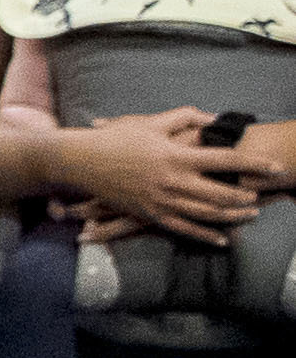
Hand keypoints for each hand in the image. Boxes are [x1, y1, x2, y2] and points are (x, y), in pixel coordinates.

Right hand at [51, 108, 284, 243]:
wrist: (80, 162)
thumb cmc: (115, 139)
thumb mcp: (150, 123)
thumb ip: (184, 118)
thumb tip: (213, 118)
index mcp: (175, 156)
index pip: (224, 160)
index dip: (253, 163)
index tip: (275, 167)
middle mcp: (172, 181)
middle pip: (221, 193)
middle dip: (246, 196)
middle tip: (261, 194)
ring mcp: (161, 201)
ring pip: (206, 213)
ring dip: (233, 216)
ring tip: (251, 214)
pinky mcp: (149, 214)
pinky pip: (184, 229)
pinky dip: (206, 235)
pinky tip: (223, 239)